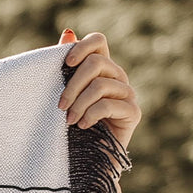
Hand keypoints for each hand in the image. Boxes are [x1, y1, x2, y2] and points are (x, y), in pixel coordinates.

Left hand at [56, 29, 139, 149]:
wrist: (84, 159)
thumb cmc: (68, 124)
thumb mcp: (62, 94)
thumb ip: (64, 67)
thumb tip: (68, 32)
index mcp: (98, 69)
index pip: (98, 41)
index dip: (83, 46)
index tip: (67, 63)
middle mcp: (116, 77)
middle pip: (97, 63)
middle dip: (73, 84)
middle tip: (60, 106)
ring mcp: (127, 94)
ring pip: (101, 85)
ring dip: (79, 104)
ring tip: (68, 121)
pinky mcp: (133, 113)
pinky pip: (110, 105)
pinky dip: (91, 115)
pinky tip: (83, 126)